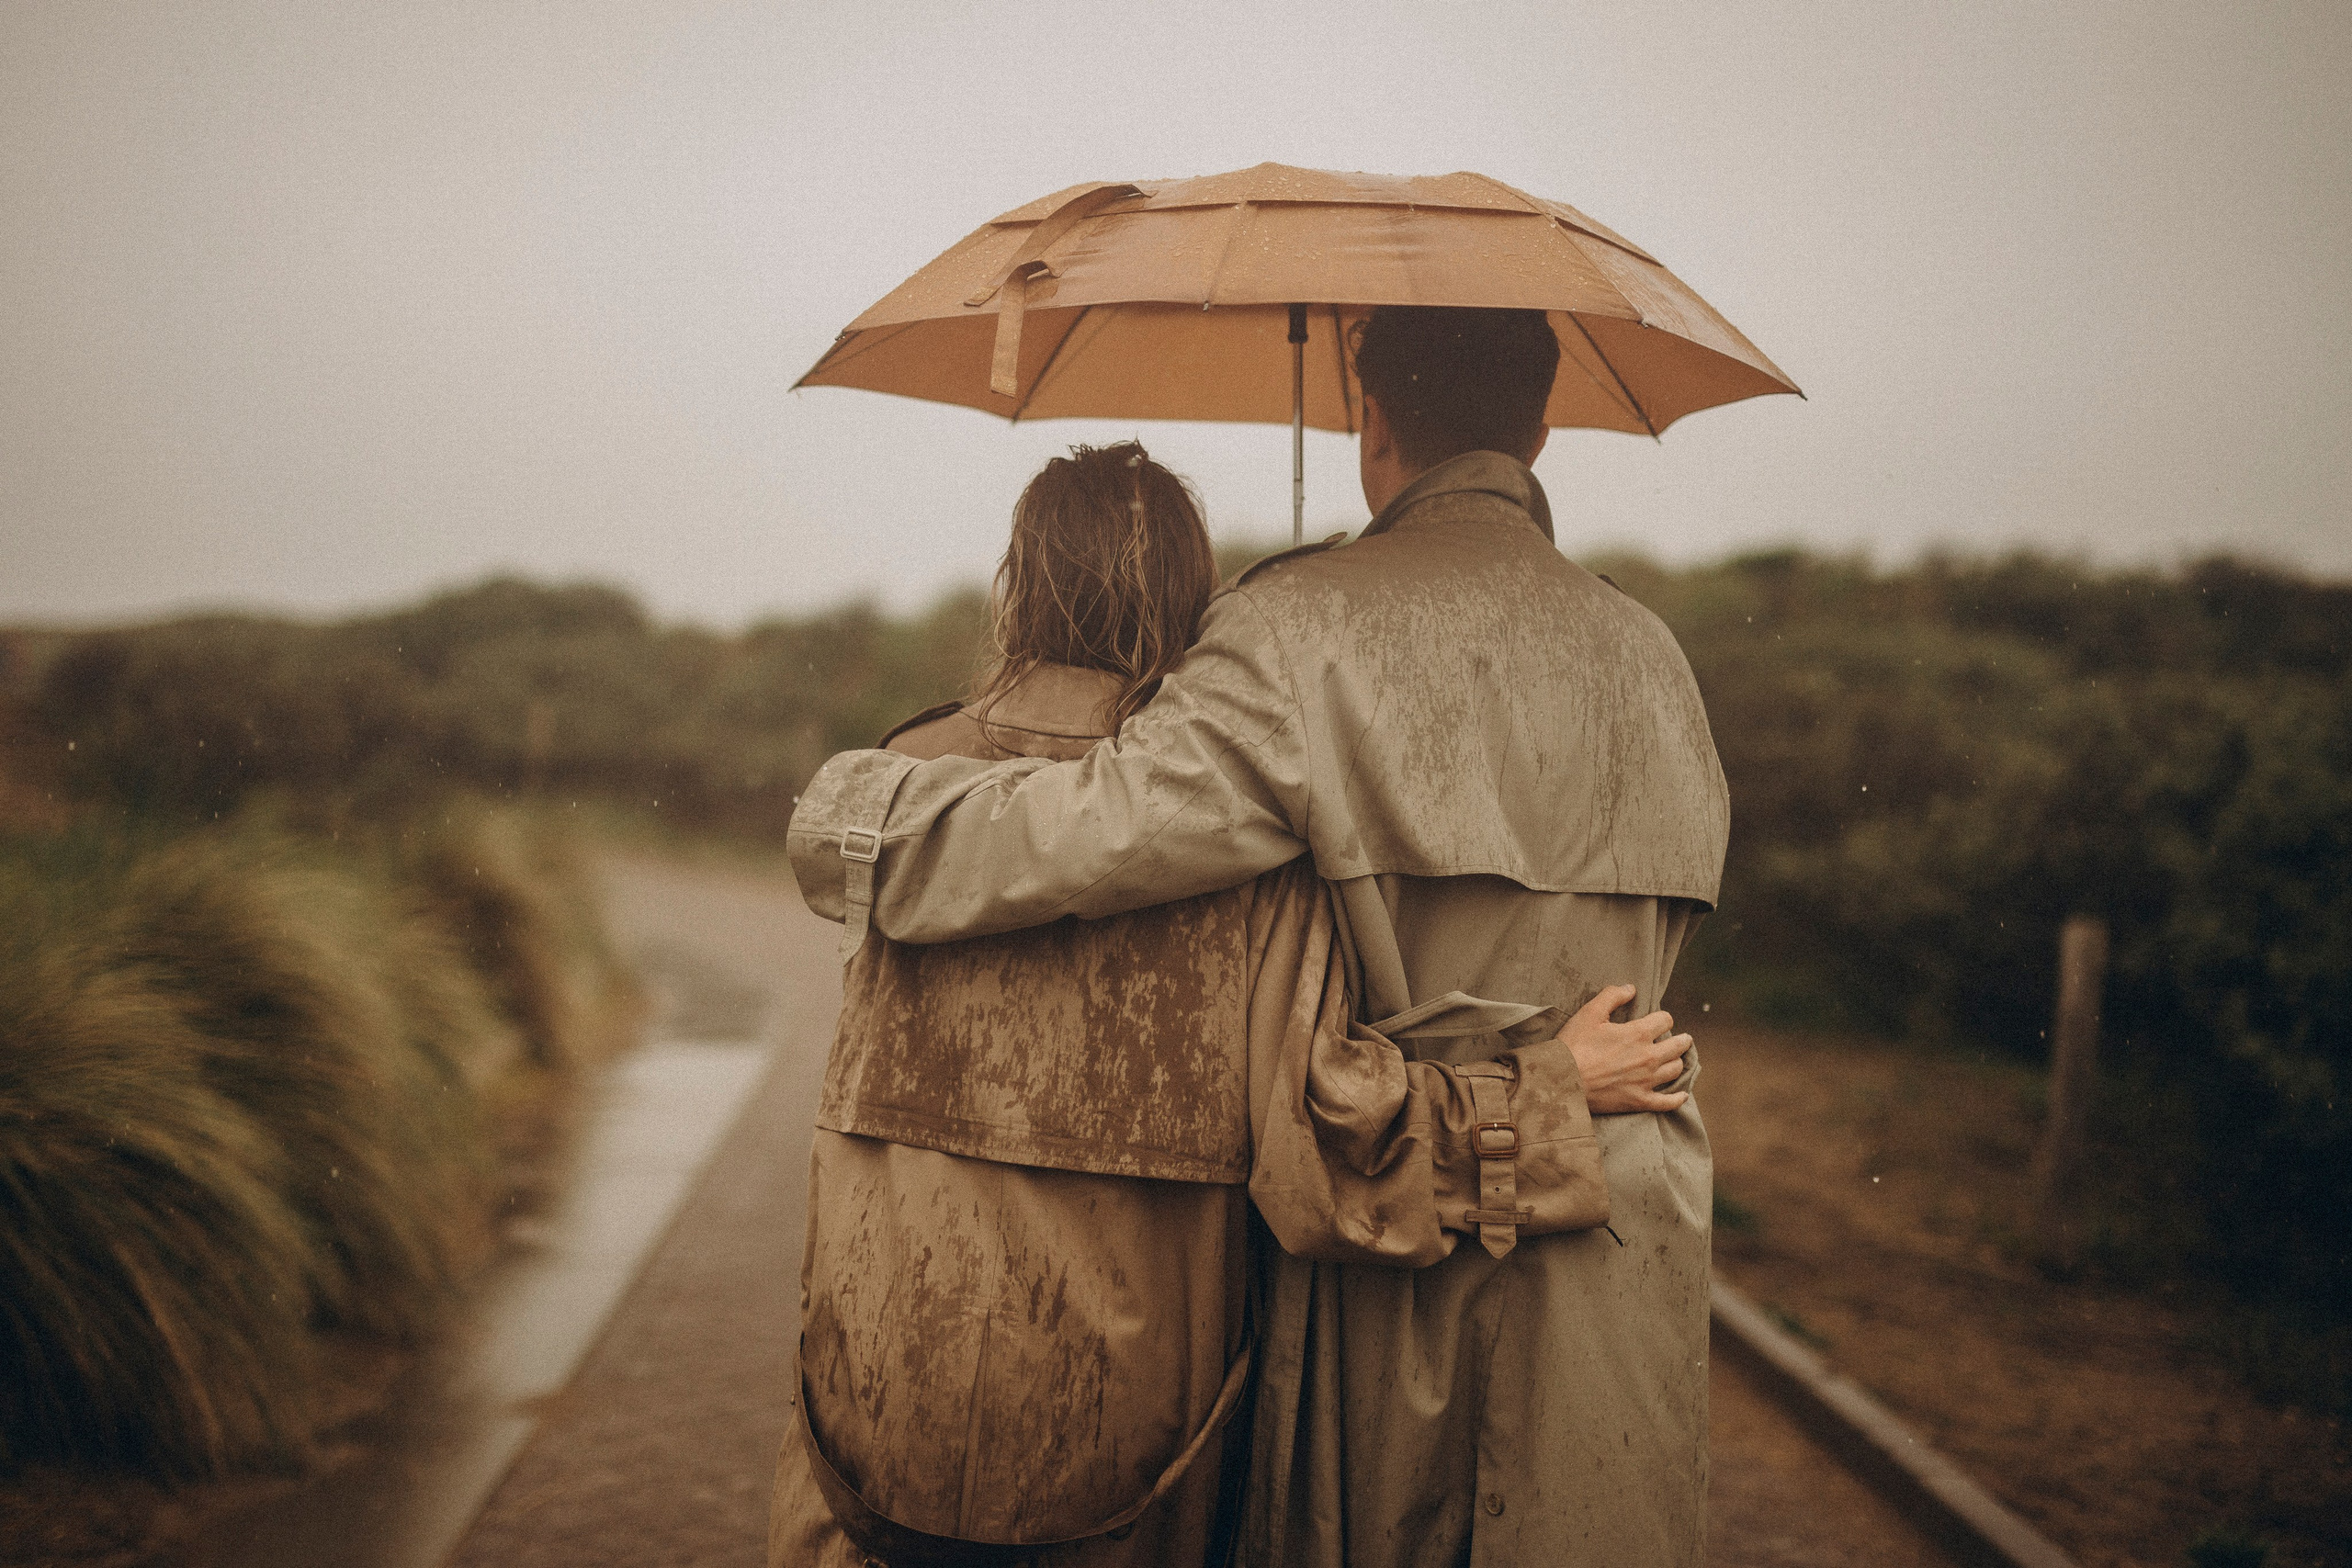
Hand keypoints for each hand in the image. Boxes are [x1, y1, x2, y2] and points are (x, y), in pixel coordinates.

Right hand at [1558, 984, 1691, 1113]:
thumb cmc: (1573, 1046)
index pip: (1665, 1020)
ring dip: (1677, 1062)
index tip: (1658, 1020)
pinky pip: (1667, 1102)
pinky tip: (1681, 1095)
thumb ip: (1612, 996)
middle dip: (1681, 1040)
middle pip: (1677, 1046)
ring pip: (1675, 1070)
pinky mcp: (1639, 1101)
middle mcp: (1648, 1057)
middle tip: (1682, 1039)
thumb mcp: (1589, 1013)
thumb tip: (1630, 988)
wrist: (1561, 1081)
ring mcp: (1646, 1081)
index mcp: (1638, 1034)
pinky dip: (1677, 1098)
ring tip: (1675, 1060)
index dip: (1662, 1017)